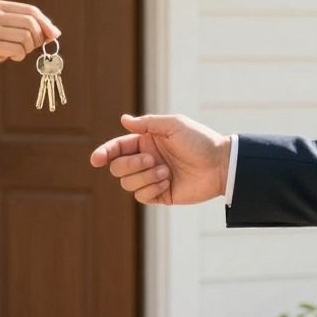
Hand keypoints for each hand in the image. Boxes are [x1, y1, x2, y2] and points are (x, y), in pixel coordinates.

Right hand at [0, 0, 59, 83]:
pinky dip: (19, 56)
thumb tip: (55, 33)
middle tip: (32, 48)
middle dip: (38, 38)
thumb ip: (28, 30)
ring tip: (17, 53)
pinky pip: (18, 49)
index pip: (31, 11)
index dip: (46, 23)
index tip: (54, 36)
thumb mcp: (7, 34)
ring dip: (28, 49)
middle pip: (31, 23)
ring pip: (27, 36)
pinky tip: (9, 58)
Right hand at [89, 114, 230, 204]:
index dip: (103, 153)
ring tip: (166, 172)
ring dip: (145, 177)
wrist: (220, 165)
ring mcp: (152, 178)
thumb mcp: (173, 125)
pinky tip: (167, 182)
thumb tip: (123, 120)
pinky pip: (141, 196)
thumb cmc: (199, 140)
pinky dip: (151, 188)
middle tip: (152, 160)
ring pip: (128, 183)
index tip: (96, 160)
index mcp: (146, 142)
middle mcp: (145, 160)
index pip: (117, 148)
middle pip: (118, 168)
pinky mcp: (159, 195)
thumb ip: (147, 124)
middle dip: (131, 165)